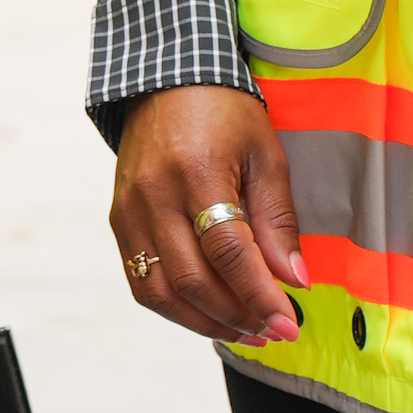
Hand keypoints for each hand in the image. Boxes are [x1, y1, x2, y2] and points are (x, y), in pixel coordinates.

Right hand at [109, 85, 307, 344]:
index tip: (288, 323)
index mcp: (195, 171)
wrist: (165, 80)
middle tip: (273, 332)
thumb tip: (294, 280)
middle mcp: (153, 195)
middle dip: (238, 317)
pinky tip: (210, 311)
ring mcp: (129, 210)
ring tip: (245, 330)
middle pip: (192, 280)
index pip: (228, 252)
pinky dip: (177, 307)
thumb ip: (277, 220)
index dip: (260, 295)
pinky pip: (142, 282)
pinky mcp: (118, 220)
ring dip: (205, 322)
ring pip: (160, 292)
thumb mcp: (265, 154)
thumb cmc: (222, 111)